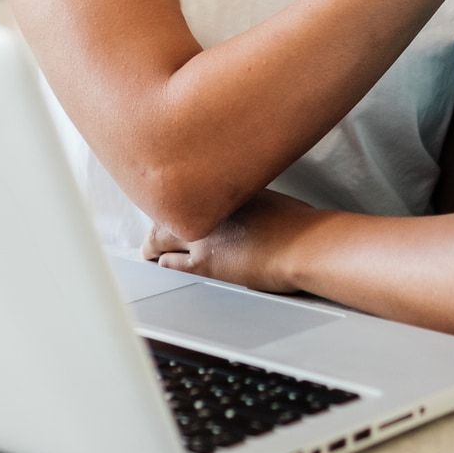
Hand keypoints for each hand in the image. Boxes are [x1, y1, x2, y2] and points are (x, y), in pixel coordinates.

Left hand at [142, 190, 317, 292]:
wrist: (306, 244)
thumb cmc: (302, 225)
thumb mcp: (273, 199)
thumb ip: (252, 202)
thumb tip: (250, 210)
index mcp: (228, 189)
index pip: (189, 191)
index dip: (176, 199)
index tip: (171, 202)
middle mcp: (211, 208)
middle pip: (169, 209)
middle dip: (157, 217)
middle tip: (149, 224)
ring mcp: (205, 234)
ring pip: (162, 235)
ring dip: (153, 242)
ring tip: (147, 248)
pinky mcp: (206, 262)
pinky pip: (172, 262)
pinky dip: (163, 262)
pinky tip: (158, 264)